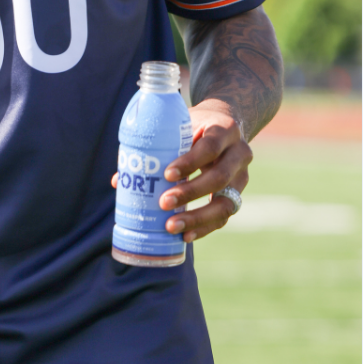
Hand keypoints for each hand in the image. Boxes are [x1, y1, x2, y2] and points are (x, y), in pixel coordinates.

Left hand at [103, 101, 251, 240]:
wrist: (225, 128)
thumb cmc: (195, 128)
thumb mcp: (180, 128)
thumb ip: (155, 149)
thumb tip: (120, 180)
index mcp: (225, 129)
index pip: (211, 147)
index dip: (190, 162)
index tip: (167, 174)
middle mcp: (240, 153)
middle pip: (220, 177)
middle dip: (191, 192)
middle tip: (164, 202)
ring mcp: (242, 176)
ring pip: (227, 202)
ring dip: (199, 217)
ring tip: (172, 226)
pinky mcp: (237, 194)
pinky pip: (224, 215)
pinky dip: (204, 227)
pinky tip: (185, 236)